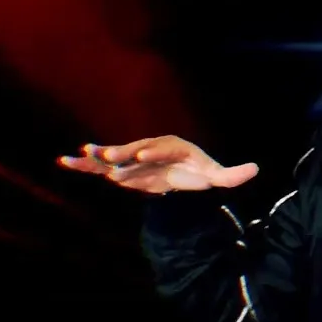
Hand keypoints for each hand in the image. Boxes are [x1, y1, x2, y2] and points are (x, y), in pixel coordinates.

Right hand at [56, 136, 258, 194]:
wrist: (177, 169)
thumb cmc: (196, 171)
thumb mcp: (215, 175)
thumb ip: (231, 175)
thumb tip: (255, 169)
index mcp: (171, 147)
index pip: (161, 147)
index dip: (152, 151)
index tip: (143, 155)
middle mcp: (149, 148)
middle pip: (134, 149)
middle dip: (122, 152)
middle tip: (108, 156)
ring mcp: (132, 157)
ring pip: (114, 156)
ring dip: (99, 157)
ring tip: (81, 156)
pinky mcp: (120, 168)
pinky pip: (100, 165)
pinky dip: (85, 164)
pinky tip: (65, 161)